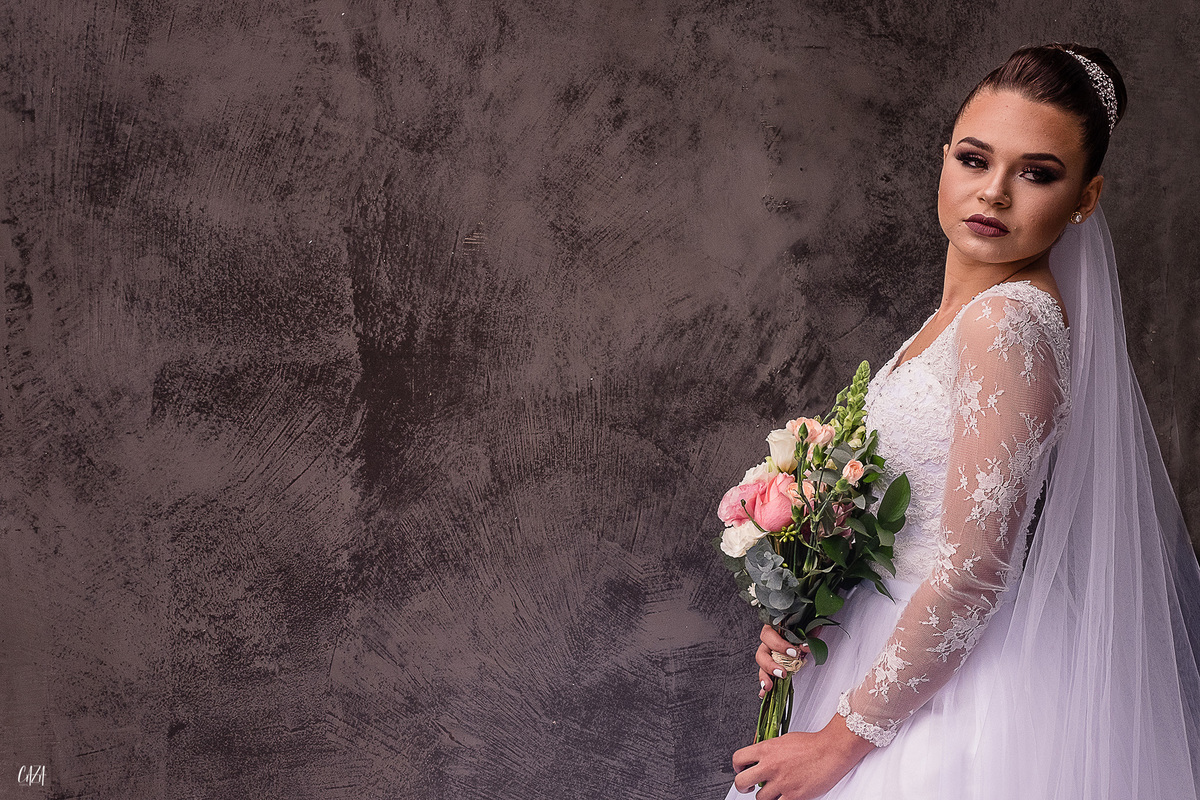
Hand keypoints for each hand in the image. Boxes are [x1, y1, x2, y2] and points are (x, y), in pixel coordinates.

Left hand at [732, 713, 874, 799]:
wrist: (831, 750)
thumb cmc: (812, 744)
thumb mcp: (784, 740)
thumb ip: (769, 751)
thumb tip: (759, 759)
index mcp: (766, 749)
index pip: (738, 758)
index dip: (737, 767)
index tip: (741, 770)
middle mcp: (770, 766)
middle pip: (741, 782)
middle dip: (743, 786)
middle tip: (749, 786)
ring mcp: (780, 782)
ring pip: (760, 798)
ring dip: (766, 796)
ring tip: (775, 790)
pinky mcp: (793, 795)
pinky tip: (784, 796)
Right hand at [757, 625, 821, 697]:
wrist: (806, 629)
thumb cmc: (804, 626)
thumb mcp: (808, 626)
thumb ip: (808, 633)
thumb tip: (806, 645)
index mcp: (774, 628)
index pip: (769, 634)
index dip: (778, 644)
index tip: (792, 652)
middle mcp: (769, 642)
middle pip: (761, 653)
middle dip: (770, 665)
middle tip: (782, 673)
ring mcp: (770, 654)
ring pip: (762, 665)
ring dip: (765, 676)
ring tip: (769, 686)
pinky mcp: (773, 665)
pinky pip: (766, 674)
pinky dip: (765, 683)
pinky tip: (764, 693)